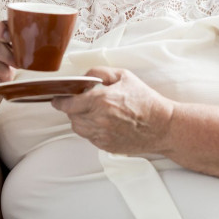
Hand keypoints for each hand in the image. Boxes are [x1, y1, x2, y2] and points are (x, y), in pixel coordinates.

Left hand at [51, 66, 174, 154]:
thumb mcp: (124, 76)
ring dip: (80, 119)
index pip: (67, 103)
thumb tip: (83, 78)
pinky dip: (91, 129)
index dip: (59, 100)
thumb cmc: (145, 100)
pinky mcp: (106, 146)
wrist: (163, 126)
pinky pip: (89, 137)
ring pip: (78, 127)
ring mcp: (102, 135)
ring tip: (93, 112)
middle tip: (81, 101)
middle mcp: (98, 119)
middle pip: (71, 115)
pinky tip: (103, 122)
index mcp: (100, 100)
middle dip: (72, 108)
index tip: (55, 98)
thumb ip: (99, 73)